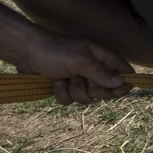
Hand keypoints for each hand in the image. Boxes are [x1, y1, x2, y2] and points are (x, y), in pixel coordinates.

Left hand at [16, 32, 134, 105]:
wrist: (27, 53)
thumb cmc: (56, 51)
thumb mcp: (81, 61)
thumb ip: (101, 73)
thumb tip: (122, 83)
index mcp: (103, 59)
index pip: (124, 73)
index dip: (122, 85)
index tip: (113, 90)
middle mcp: (94, 71)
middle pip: (106, 92)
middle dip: (91, 89)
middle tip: (81, 79)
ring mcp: (80, 81)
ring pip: (87, 99)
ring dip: (74, 90)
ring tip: (64, 78)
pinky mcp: (66, 89)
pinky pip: (70, 101)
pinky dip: (61, 94)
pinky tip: (55, 83)